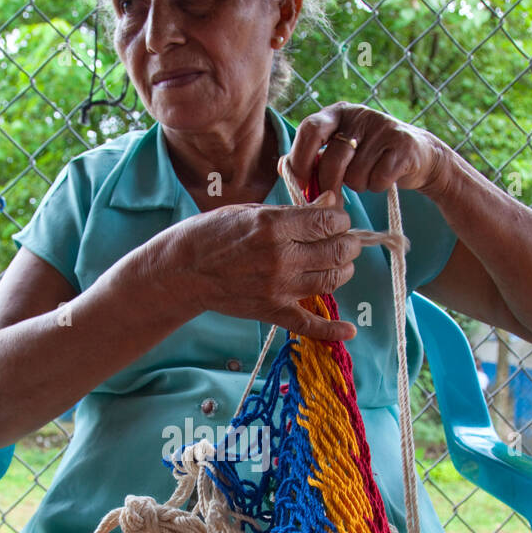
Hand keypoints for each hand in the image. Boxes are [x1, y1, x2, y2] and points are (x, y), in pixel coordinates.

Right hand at [155, 194, 366, 340]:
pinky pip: (309, 324)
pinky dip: (332, 330)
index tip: (336, 219)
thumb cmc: (211, 234)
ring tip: (340, 263)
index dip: (340, 218)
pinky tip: (349, 329)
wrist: (182, 271)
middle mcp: (281, 258)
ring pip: (331, 281)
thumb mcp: (250, 211)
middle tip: (345, 240)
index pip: (328, 222)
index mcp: (275, 226)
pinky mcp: (272, 311)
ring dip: (344, 270)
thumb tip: (328, 203)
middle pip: (336, 251)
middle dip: (348, 243)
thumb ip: (292, 211)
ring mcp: (278, 287)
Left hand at [287, 101, 451, 199]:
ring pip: (355, 175)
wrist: (418, 156)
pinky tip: (384, 178)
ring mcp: (382, 127)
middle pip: (332, 159)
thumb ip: (312, 158)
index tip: (301, 185)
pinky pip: (378, 179)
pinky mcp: (402, 144)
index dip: (301, 160)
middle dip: (328, 186)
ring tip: (366, 177)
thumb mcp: (338, 151)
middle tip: (331, 200)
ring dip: (358, 186)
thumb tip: (282, 166)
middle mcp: (358, 114)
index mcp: (336, 113)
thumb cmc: (369, 157)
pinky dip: (377, 186)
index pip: (309, 130)